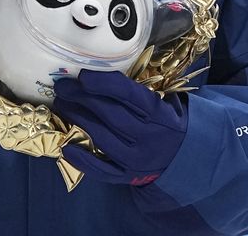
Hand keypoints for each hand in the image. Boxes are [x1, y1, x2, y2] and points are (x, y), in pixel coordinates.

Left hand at [53, 69, 187, 185]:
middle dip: (83, 98)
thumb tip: (104, 71)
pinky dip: (82, 159)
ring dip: (77, 120)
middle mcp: (149, 137)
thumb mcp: (166, 103)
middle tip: (63, 87)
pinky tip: (65, 144)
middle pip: (111, 114)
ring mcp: (137, 159)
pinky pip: (101, 170)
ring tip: (62, 106)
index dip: (104, 83)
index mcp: (160, 114)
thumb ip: (141, 91)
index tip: (83, 75)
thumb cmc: (168, 122)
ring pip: (102, 138)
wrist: (185, 157)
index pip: (129, 95)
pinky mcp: (128, 176)